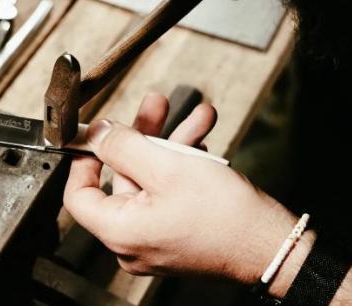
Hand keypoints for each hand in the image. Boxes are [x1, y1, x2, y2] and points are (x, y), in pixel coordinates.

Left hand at [64, 93, 297, 283]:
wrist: (273, 245)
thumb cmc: (226, 217)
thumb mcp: (168, 166)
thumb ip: (124, 146)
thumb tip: (96, 132)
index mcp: (120, 231)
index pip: (78, 195)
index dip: (84, 159)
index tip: (98, 135)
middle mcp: (132, 241)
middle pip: (122, 178)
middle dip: (144, 135)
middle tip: (157, 105)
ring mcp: (155, 239)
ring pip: (151, 180)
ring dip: (171, 144)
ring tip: (196, 116)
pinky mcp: (176, 233)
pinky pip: (168, 193)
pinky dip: (182, 165)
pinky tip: (202, 139)